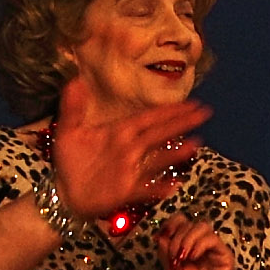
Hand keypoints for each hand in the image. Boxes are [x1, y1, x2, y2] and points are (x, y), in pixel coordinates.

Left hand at [54, 97, 209, 221]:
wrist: (64, 191)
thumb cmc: (70, 160)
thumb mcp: (68, 131)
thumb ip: (73, 106)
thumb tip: (76, 79)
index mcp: (120, 131)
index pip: (148, 118)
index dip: (168, 110)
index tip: (190, 102)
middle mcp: (130, 148)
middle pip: (159, 134)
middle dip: (181, 123)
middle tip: (204, 113)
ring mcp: (130, 170)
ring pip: (156, 159)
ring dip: (174, 153)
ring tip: (195, 144)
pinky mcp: (126, 191)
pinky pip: (145, 188)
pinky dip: (159, 187)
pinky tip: (175, 184)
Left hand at [157, 217, 240, 269]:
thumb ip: (165, 251)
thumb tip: (161, 233)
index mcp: (187, 246)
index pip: (180, 222)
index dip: (170, 224)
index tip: (162, 235)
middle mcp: (200, 244)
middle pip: (188, 222)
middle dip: (176, 236)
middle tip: (174, 256)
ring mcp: (213, 249)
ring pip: (201, 226)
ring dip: (187, 239)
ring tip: (183, 257)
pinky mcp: (224, 254)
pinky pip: (212, 239)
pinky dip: (199, 245)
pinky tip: (193, 258)